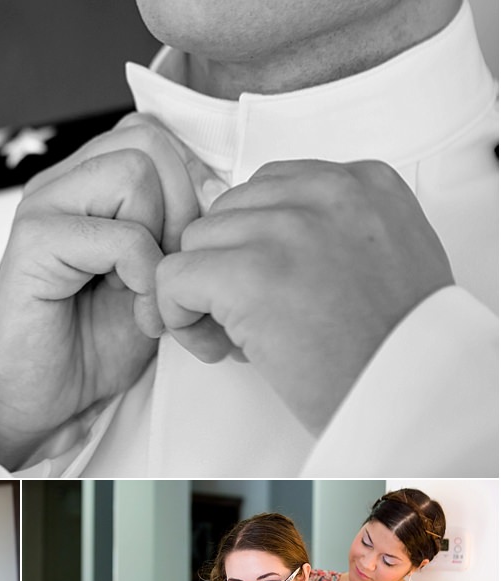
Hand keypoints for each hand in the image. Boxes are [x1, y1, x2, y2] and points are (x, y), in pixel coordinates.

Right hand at [0, 113, 224, 468]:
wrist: (42, 400)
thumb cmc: (94, 340)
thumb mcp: (154, 272)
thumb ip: (177, 224)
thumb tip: (220, 189)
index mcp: (86, 180)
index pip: (154, 132)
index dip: (191, 180)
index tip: (193, 245)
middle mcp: (61, 182)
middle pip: (147, 139)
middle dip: (183, 203)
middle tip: (177, 268)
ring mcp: (43, 207)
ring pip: (135, 173)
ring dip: (163, 237)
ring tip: (153, 291)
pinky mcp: (34, 244)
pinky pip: (122, 236)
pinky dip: (147, 278)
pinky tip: (140, 315)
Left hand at [156, 159, 452, 432]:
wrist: (409, 399)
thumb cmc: (395, 344)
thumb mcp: (385, 255)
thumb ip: (328, 228)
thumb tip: (244, 234)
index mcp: (364, 182)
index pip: (268, 188)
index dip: (255, 243)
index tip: (270, 288)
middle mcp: (327, 192)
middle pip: (227, 211)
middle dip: (226, 265)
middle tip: (251, 321)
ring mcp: (287, 229)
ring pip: (195, 241)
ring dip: (202, 293)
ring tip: (238, 339)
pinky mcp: (248, 273)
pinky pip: (172, 276)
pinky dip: (178, 314)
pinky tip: (215, 346)